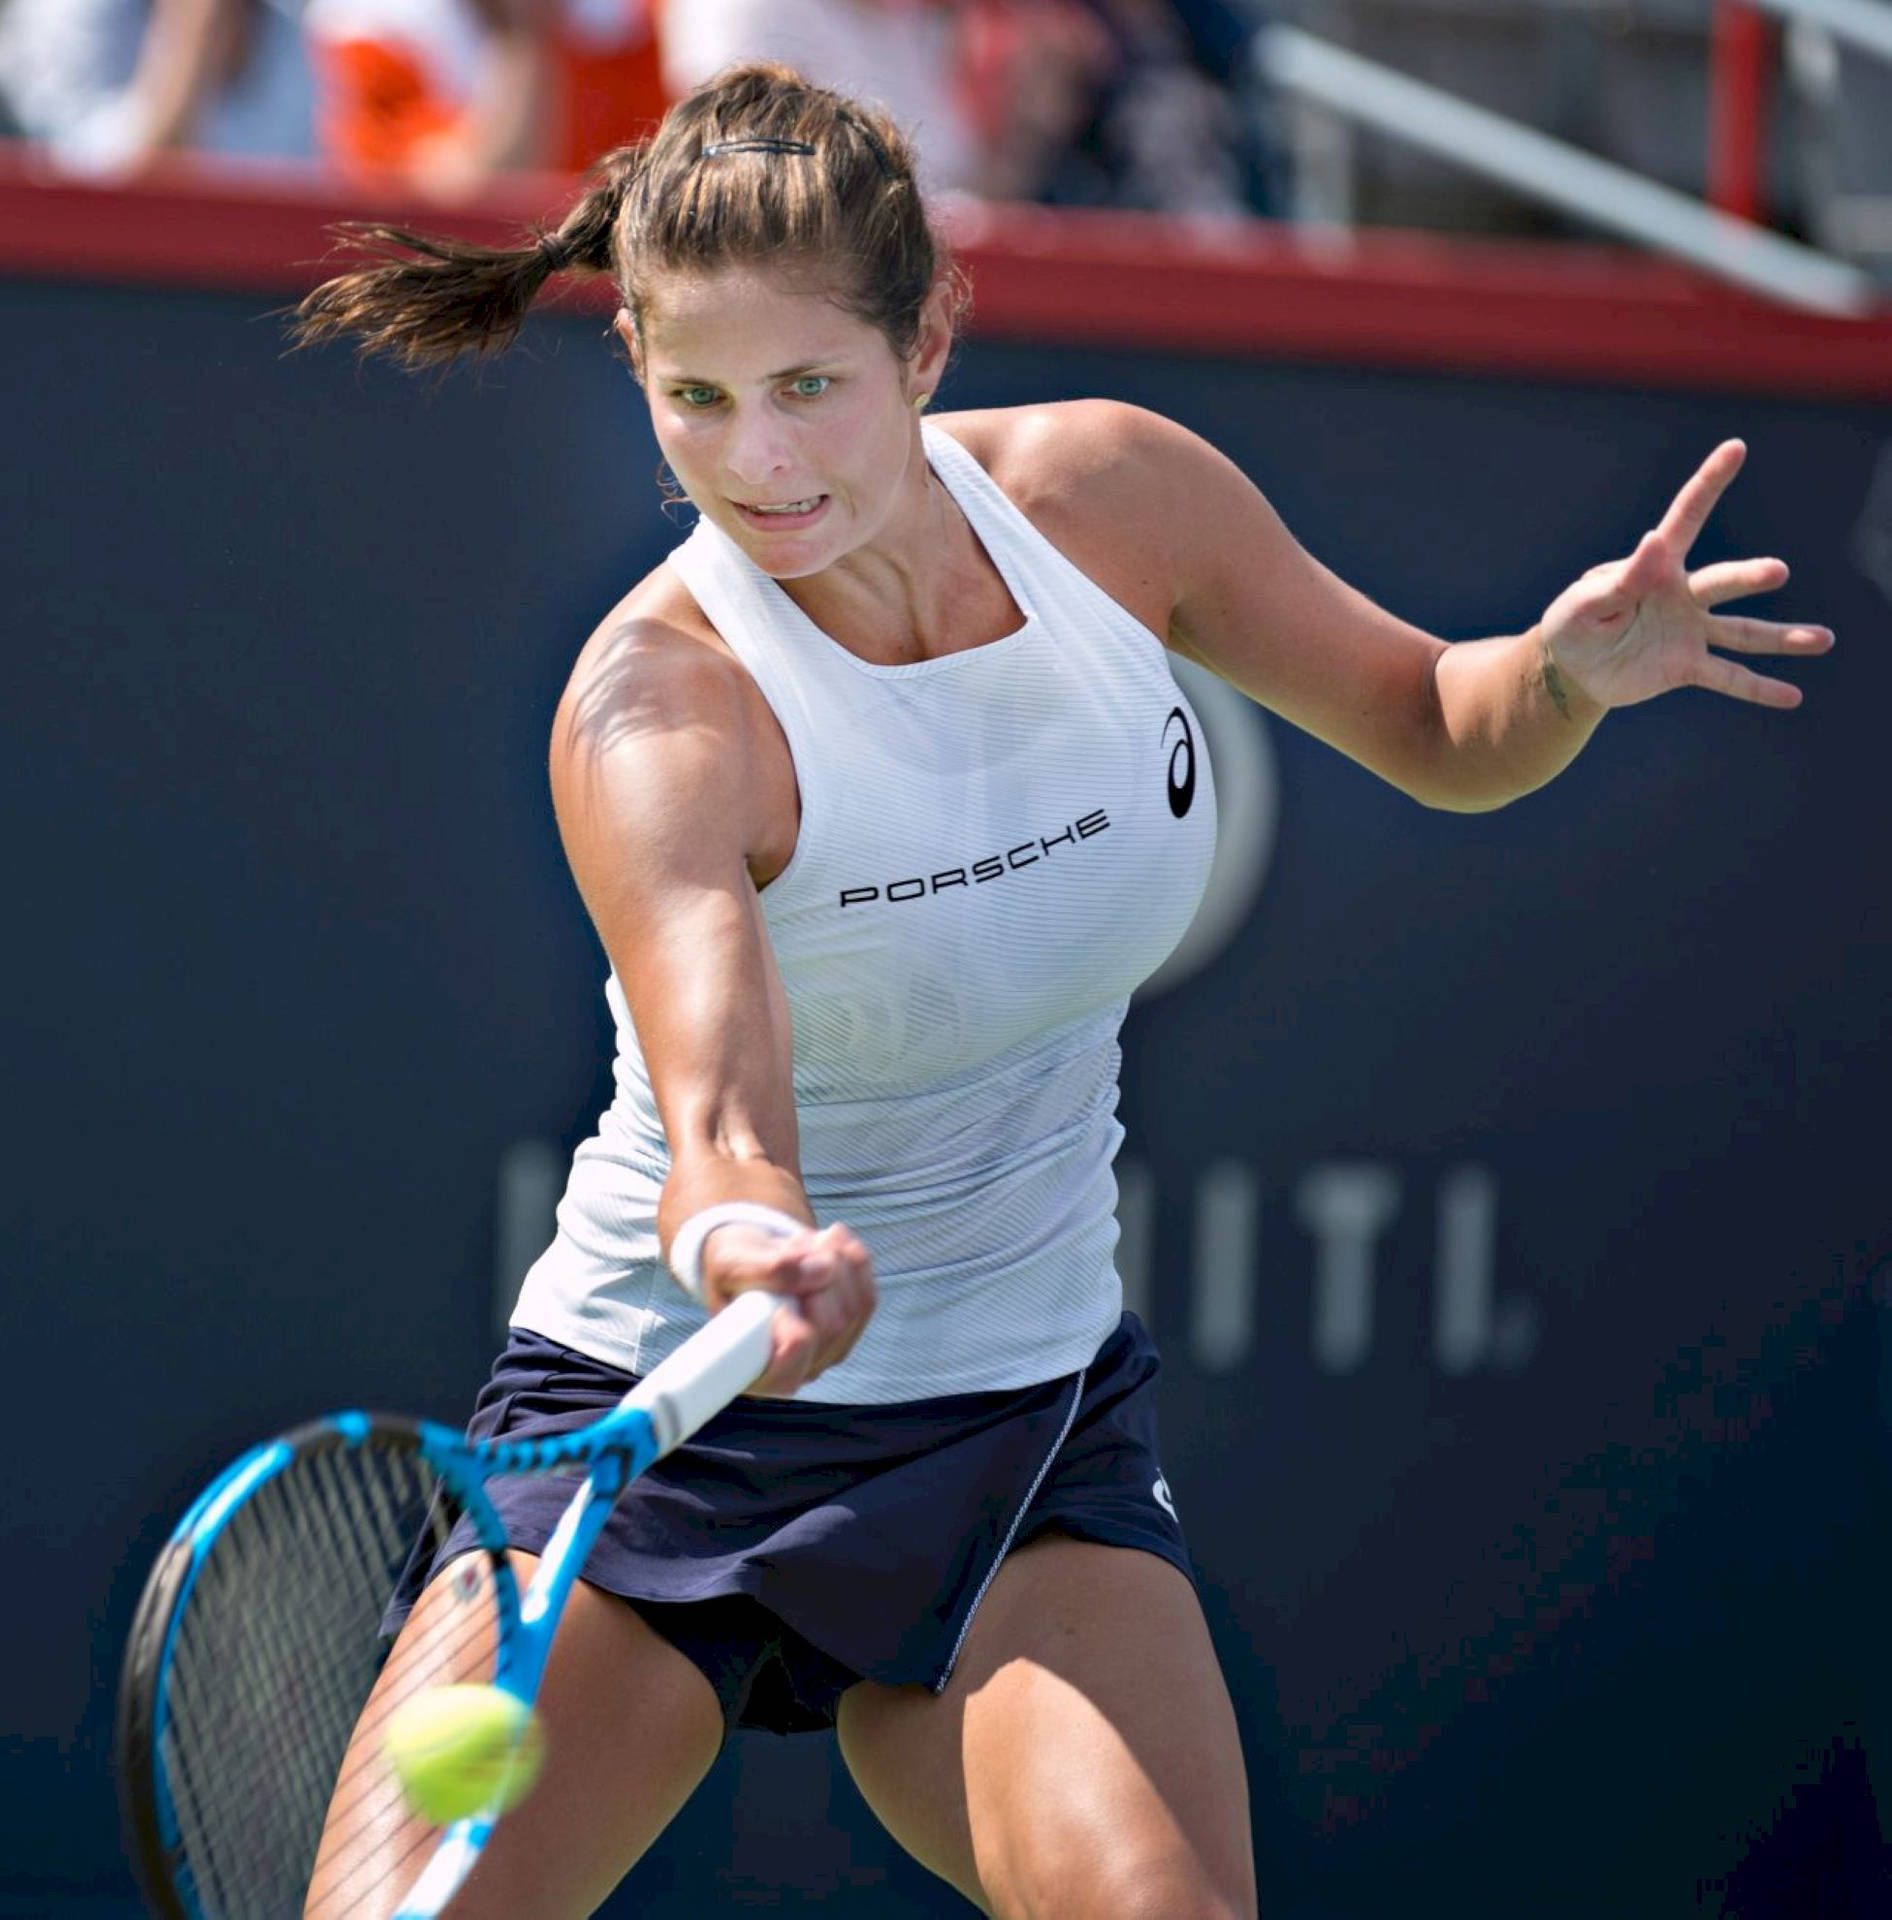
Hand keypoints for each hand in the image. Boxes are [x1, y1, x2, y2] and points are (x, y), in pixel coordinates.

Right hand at [701, 1222, 876, 1395]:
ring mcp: (824, 1354)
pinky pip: (867, 1298)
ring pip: (856, 1308)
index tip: (776, 1289)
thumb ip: (769, 1270)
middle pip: (832, 1325)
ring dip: (837, 1261)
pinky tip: (830, 1241)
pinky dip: (853, 1261)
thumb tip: (824, 1271)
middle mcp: (794, 1371)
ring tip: (804, 1240)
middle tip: (792, 1244)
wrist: (746, 1261)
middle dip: (819, 1273)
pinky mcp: (848, 1332)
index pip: (794, 1354)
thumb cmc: (730, 1268)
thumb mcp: (733, 1262)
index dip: (794, 1320)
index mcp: (754, 1369)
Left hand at [1537, 440, 1832, 713]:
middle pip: (1722, 582)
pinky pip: (1728, 677)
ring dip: (1782, 638)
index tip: (1735, 448)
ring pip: (1743, 632)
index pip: (1686, 518)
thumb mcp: (1586, 601)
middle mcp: (1683, 594)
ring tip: (1822, 640)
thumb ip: (1622, 579)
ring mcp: (1690, 630)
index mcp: (1656, 567)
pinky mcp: (1687, 666)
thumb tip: (1654, 540)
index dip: (1709, 482)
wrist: (1572, 667)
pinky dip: (1759, 688)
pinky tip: (1792, 696)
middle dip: (1748, 577)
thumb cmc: (1574, 621)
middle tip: (1776, 573)